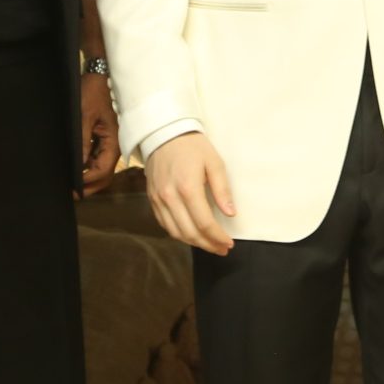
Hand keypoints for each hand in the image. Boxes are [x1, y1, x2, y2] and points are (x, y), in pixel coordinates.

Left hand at [78, 74, 119, 196]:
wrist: (95, 79)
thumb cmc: (91, 95)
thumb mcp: (83, 118)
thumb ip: (82, 143)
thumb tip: (79, 165)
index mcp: (113, 141)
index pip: (103, 170)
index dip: (88, 181)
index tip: (72, 187)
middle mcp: (114, 146)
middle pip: (105, 175)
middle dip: (90, 187)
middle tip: (72, 194)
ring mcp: (108, 144)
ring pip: (101, 170)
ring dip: (88, 179)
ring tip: (71, 184)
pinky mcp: (101, 140)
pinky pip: (96, 160)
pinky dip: (87, 168)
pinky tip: (75, 169)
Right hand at [147, 131, 236, 254]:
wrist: (163, 134)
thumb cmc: (193, 147)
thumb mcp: (215, 163)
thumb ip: (222, 190)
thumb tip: (231, 214)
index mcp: (188, 188)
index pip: (204, 223)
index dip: (217, 237)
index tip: (229, 243)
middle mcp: (170, 197)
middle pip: (189, 232)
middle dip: (208, 244)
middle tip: (222, 249)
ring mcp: (158, 200)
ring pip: (175, 232)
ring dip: (194, 243)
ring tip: (210, 245)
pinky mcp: (152, 199)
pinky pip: (164, 224)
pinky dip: (179, 233)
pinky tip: (192, 235)